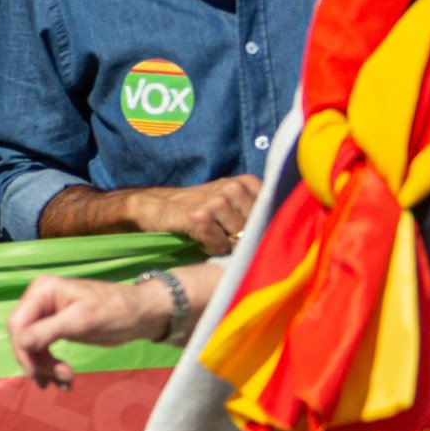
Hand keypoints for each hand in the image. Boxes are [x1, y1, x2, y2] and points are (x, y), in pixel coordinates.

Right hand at [7, 273, 167, 387]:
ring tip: (66, 383)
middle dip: (39, 361)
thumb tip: (22, 344)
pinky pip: (44, 350)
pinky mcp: (57, 329)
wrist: (141, 314)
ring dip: (46, 368)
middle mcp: (40, 301)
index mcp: (42, 291)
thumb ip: (49, 330)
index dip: (22, 351)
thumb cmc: (116, 310)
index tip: (36, 374)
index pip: (18, 324)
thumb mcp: (83, 320)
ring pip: (32, 347)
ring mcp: (47, 315)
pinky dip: (51, 367)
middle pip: (23, 337)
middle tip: (62, 379)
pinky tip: (64, 381)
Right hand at [136, 176, 259, 255]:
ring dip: (226, 243)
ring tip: (212, 237)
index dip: (262, 227)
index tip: (248, 231)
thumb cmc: (196, 208)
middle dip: (242, 238)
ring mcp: (216, 201)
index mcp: (244, 183)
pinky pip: (219, 243)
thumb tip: (276, 234)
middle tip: (223, 235)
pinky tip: (201, 241)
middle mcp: (232, 187)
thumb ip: (252, 210)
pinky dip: (211, 247)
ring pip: (238, 236)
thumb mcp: (227, 202)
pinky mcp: (199, 217)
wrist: (153, 207)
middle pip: (256, 228)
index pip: (271, 212)